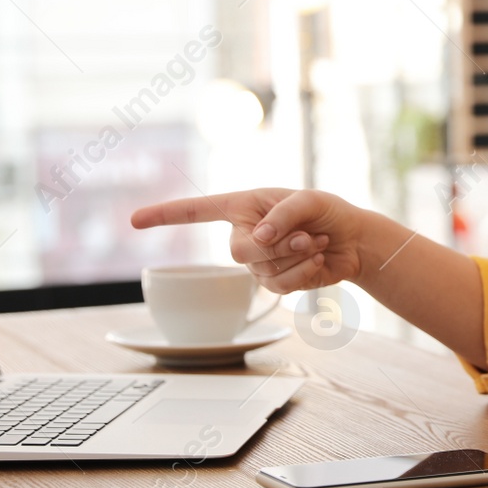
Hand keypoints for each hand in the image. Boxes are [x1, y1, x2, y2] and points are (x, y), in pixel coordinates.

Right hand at [130, 188, 365, 293]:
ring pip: (262, 272)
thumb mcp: (309, 201)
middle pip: (238, 252)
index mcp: (243, 205)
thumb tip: (258, 238)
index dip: (164, 215)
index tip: (134, 220)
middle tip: (305, 235)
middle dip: (276, 246)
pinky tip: (316, 260)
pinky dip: (303, 274)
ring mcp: (258, 262)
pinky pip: (280, 287)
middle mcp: (245, 233)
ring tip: (315, 242)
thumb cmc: (329, 211)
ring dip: (296, 258)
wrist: (353, 241)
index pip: (196, 211)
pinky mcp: (275, 282)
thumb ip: (282, 215)